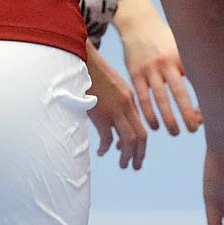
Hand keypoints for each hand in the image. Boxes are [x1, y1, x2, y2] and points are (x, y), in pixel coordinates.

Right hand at [86, 46, 147, 169]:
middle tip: (135, 166)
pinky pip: (108, 138)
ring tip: (124, 165)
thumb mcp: (110, 84)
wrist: (82, 58)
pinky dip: (106, 148)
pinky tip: (102, 152)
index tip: (133, 151)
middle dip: (140, 154)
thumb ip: (115, 100)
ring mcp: (115, 110)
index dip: (140, 142)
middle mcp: (127, 105)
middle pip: (141, 136)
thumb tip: (111, 119)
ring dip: (128, 156)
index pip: (141, 125)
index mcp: (130, 97)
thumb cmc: (91, 71)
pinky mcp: (101, 114)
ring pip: (129, 140)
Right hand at [116, 10, 202, 133]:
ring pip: (159, 98)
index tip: (209, 115)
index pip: (196, 82)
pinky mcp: (135, 74)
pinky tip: (154, 126)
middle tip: (193, 130)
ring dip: (167, 118)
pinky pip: (143, 97)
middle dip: (187, 114)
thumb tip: (211, 89)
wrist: (139, 24)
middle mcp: (166, 63)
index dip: (203, 98)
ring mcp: (149, 69)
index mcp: (181, 56)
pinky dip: (148, 113)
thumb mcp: (182, 46)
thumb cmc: (166, 39)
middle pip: (178, 93)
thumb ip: (192, 65)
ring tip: (175, 132)